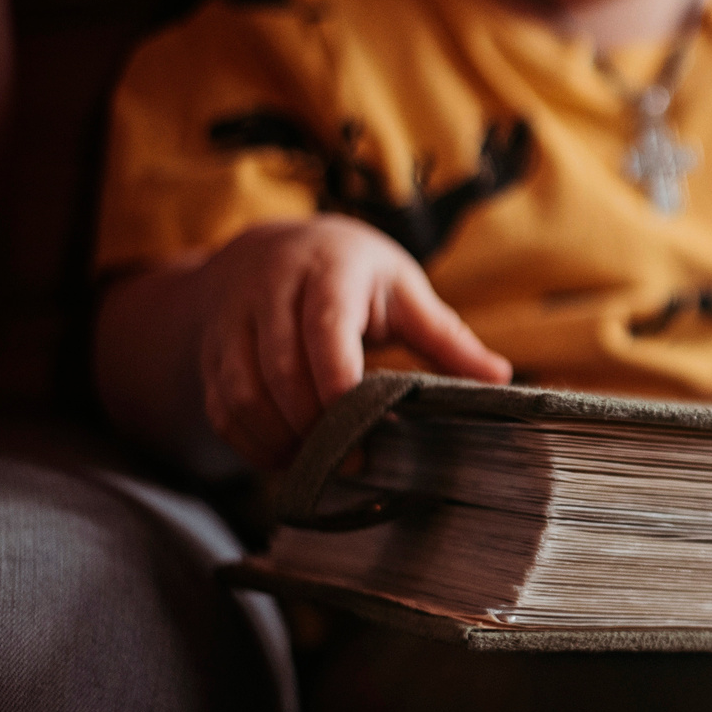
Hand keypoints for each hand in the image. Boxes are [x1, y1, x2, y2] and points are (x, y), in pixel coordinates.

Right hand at [193, 215, 511, 468]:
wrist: (271, 246)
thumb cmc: (353, 274)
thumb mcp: (401, 290)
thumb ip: (444, 336)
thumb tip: (499, 379)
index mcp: (328, 272)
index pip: (325, 332)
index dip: (340, 388)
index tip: (368, 435)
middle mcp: (269, 290)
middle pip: (279, 369)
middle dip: (312, 424)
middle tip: (348, 462)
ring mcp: (232, 320)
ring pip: (241, 391)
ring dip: (277, 438)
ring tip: (316, 464)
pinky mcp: (211, 349)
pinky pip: (219, 405)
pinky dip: (248, 441)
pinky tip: (282, 459)